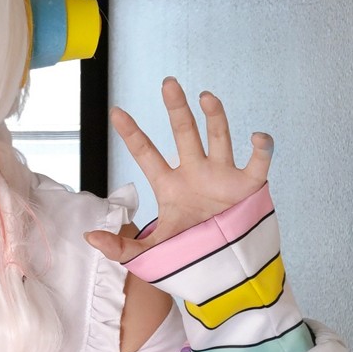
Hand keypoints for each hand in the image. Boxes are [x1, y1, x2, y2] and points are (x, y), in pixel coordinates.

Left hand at [85, 78, 272, 263]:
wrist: (223, 268)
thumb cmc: (188, 250)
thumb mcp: (150, 252)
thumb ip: (120, 247)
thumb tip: (90, 237)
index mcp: (169, 185)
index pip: (146, 153)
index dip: (132, 133)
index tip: (115, 112)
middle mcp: (195, 173)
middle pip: (184, 133)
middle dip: (177, 108)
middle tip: (168, 83)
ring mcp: (222, 176)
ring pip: (219, 138)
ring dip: (215, 117)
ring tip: (207, 97)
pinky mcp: (248, 187)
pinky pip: (258, 163)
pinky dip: (262, 149)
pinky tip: (258, 137)